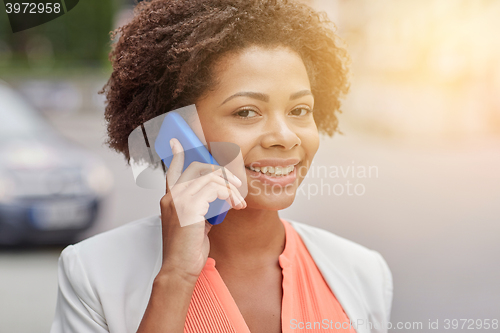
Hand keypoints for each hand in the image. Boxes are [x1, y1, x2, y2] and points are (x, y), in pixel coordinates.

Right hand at [158, 138, 245, 281]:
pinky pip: (215, 189)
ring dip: (230, 188)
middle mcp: (171, 196)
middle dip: (222, 173)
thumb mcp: (195, 224)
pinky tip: (234, 206)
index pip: (172, 170)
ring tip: (239, 203)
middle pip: (198, 168)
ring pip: (210, 178)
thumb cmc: (188, 250)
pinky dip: (229, 195)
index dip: (176, 155)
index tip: (177, 142)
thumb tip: (219, 197)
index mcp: (170, 199)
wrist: (180, 269)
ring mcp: (178, 200)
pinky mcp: (189, 206)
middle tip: (237, 187)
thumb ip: (202, 207)